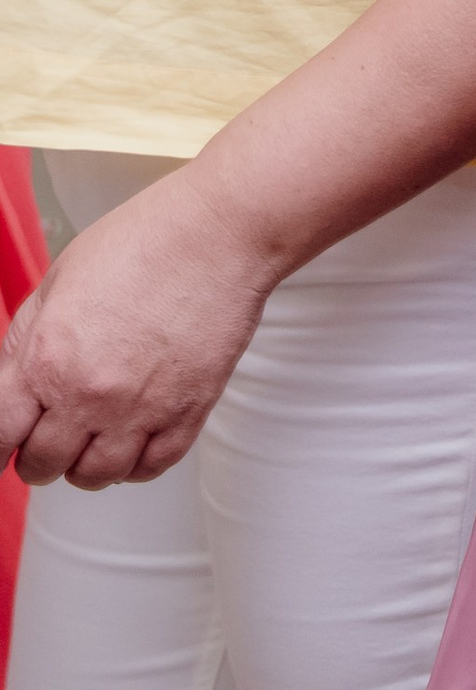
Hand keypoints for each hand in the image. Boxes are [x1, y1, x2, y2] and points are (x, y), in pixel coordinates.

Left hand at [0, 165, 275, 487]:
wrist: (223, 229)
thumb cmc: (148, 239)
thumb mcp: (59, 278)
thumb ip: (23, 340)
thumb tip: (8, 384)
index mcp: (48, 358)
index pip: (0, 438)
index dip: (0, 444)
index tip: (9, 441)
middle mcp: (89, 393)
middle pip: (42, 465)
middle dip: (41, 452)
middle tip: (54, 433)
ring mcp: (142, 407)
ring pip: (96, 476)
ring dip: (88, 462)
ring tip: (97, 436)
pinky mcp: (189, 409)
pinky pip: (152, 467)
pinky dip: (138, 462)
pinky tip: (137, 435)